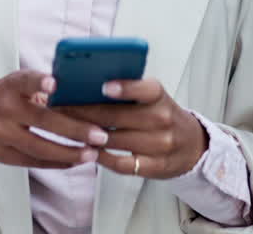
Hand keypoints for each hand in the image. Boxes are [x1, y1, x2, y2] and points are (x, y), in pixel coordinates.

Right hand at [0, 70, 108, 167]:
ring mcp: (2, 134)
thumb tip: (81, 95)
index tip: (54, 83)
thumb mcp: (13, 85)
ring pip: (39, 148)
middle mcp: (5, 109)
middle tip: (100, 134)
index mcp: (10, 86)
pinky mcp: (1, 154)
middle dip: (74, 129)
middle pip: (42, 120)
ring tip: (92, 154)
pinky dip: (56, 163)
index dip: (39, 82)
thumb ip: (40, 89)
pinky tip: (74, 161)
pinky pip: (33, 162)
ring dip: (69, 153)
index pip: (24, 80)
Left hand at [58, 78, 206, 179]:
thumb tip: (87, 85)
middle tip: (60, 107)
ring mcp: (160, 145)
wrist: (192, 145)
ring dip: (88, 135)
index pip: (145, 89)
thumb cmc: (162, 115)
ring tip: (66, 128)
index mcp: (159, 96)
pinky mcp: (154, 167)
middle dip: (85, 111)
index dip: (126, 87)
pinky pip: (122, 163)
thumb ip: (127, 90)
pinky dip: (102, 157)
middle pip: (118, 116)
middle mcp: (162, 119)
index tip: (104, 86)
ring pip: (116, 140)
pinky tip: (87, 151)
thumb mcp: (152, 97)